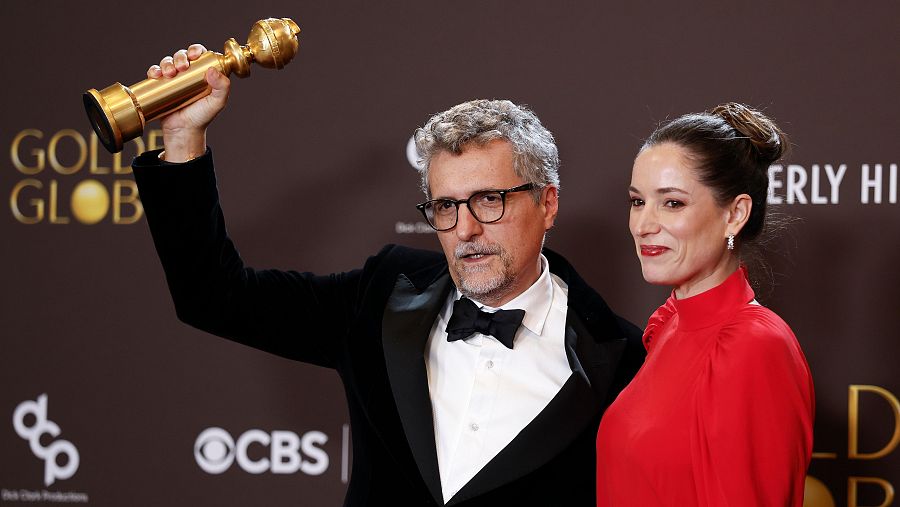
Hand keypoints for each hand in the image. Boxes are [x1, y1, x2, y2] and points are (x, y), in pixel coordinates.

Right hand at [146, 44, 230, 161]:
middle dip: (180, 56)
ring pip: (168, 61)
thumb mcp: (217, 102)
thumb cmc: (202, 117)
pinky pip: (155, 72)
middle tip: (182, 67)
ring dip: (167, 63)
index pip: (200, 54)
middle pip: (183, 55)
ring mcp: (174, 78)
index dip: (196, 50)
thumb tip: (212, 70)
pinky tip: (156, 75)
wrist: (183, 130)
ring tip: (169, 73)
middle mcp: (189, 73)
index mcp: (204, 73)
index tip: (194, 55)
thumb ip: (222, 87)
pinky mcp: (161, 85)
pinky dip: (154, 70)